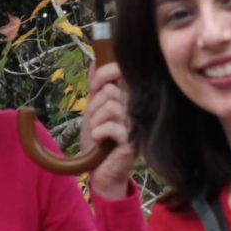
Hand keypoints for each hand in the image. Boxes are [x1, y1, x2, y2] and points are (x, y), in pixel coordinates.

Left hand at [84, 62, 136, 200]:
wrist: (99, 170)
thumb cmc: (98, 140)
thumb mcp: (94, 109)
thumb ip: (96, 86)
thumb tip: (94, 60)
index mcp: (129, 98)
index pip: (121, 71)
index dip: (103, 74)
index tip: (94, 86)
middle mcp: (137, 108)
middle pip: (110, 91)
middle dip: (94, 106)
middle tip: (95, 121)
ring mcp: (136, 124)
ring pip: (109, 107)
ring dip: (95, 122)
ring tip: (98, 133)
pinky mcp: (132, 141)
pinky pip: (110, 126)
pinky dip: (98, 134)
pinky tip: (101, 142)